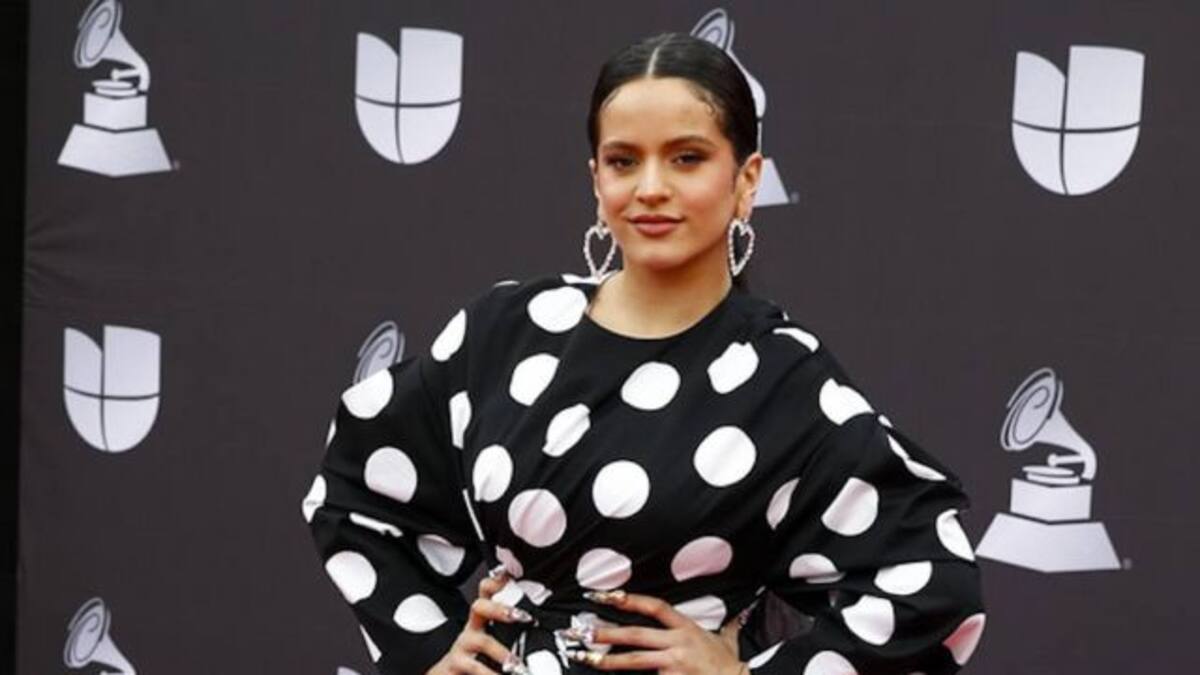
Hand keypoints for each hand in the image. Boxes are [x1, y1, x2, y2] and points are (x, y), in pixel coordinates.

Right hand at [427, 567, 532, 674]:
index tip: (510, 576)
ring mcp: (463, 645)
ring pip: (482, 641)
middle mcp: (472, 628)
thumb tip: (551, 631)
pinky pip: (474, 667)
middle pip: (479, 606)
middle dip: (500, 609)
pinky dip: (489, 674)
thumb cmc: (477, 658)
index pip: (486, 592)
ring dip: (502, 653)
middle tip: (522, 617)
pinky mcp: (455, 664)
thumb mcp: (495, 641)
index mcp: (483, 619)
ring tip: (517, 665)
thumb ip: (516, 634)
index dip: (496, 582)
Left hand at [569, 590, 747, 674]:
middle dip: (606, 632)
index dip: (630, 600)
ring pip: (635, 661)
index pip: (654, 607)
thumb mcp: (728, 643)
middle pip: (636, 634)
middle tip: (582, 631)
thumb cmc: (732, 667)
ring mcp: (675, 665)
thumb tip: (737, 616)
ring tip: (585, 658)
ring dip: (607, 660)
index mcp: (687, 628)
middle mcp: (679, 644)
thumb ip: (727, 629)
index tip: (606, 596)